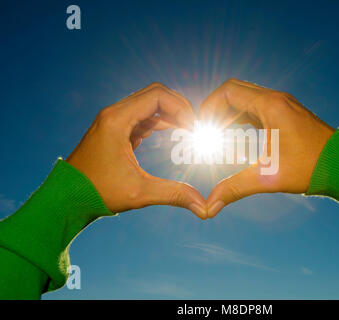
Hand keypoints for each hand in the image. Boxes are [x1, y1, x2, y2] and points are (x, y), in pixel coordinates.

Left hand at [66, 82, 206, 218]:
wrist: (65, 198)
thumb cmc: (95, 192)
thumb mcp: (138, 193)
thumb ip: (173, 194)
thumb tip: (203, 207)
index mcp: (117, 120)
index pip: (157, 95)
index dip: (181, 107)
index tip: (193, 127)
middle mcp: (114, 114)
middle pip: (154, 94)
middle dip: (178, 107)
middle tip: (195, 127)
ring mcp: (113, 121)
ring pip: (148, 105)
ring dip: (169, 114)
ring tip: (188, 130)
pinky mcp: (115, 131)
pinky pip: (141, 117)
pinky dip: (159, 121)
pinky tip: (171, 134)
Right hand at [199, 78, 334, 217]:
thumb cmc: (312, 168)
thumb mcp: (269, 177)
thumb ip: (236, 188)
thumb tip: (210, 207)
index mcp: (270, 106)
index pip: (227, 92)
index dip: (208, 106)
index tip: (200, 127)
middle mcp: (276, 99)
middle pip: (234, 91)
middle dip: (215, 109)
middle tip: (205, 130)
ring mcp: (283, 105)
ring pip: (246, 98)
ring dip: (228, 112)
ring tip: (217, 133)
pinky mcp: (287, 114)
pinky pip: (257, 107)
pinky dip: (242, 116)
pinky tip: (237, 135)